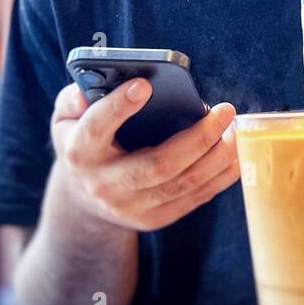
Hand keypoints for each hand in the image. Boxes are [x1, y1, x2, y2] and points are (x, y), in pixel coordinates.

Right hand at [49, 80, 240, 232]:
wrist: (83, 199)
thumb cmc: (83, 142)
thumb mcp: (67, 118)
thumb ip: (73, 98)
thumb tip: (87, 90)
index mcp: (80, 151)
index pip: (96, 128)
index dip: (119, 107)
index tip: (145, 85)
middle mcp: (105, 184)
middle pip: (157, 165)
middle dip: (198, 138)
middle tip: (225, 111)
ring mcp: (131, 207)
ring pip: (183, 184)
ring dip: (217, 158)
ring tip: (236, 130)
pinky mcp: (153, 219)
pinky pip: (194, 198)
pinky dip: (220, 177)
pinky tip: (236, 154)